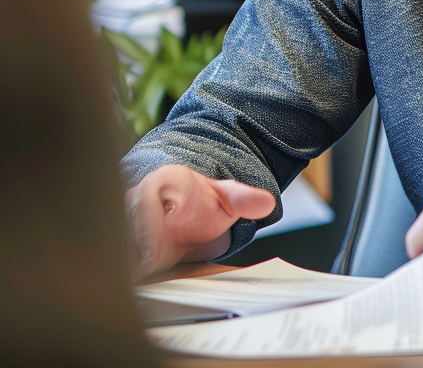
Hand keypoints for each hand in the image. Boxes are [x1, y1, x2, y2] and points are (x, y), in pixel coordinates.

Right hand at [125, 164, 275, 279]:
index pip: (147, 195)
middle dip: (132, 244)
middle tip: (146, 266)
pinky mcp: (122, 241)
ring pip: (115, 237)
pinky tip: (130, 282)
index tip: (153, 249)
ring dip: (123, 258)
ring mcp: (126, 220)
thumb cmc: (201, 200)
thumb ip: (243, 199)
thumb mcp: (225, 197)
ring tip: (137, 276)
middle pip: (124, 221)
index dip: (147, 221)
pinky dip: (120, 268)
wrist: (185, 207)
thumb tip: (266, 203)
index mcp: (164, 181)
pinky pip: (115, 253)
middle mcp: (137, 198)